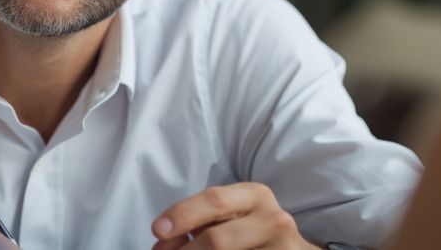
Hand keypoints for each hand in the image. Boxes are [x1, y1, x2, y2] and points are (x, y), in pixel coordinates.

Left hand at [151, 183, 320, 249]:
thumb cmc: (251, 231)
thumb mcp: (230, 217)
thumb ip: (198, 222)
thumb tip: (163, 242)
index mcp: (255, 196)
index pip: (214, 200)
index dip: (183, 214)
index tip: (157, 229)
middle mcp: (273, 220)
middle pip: (218, 239)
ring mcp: (283, 249)